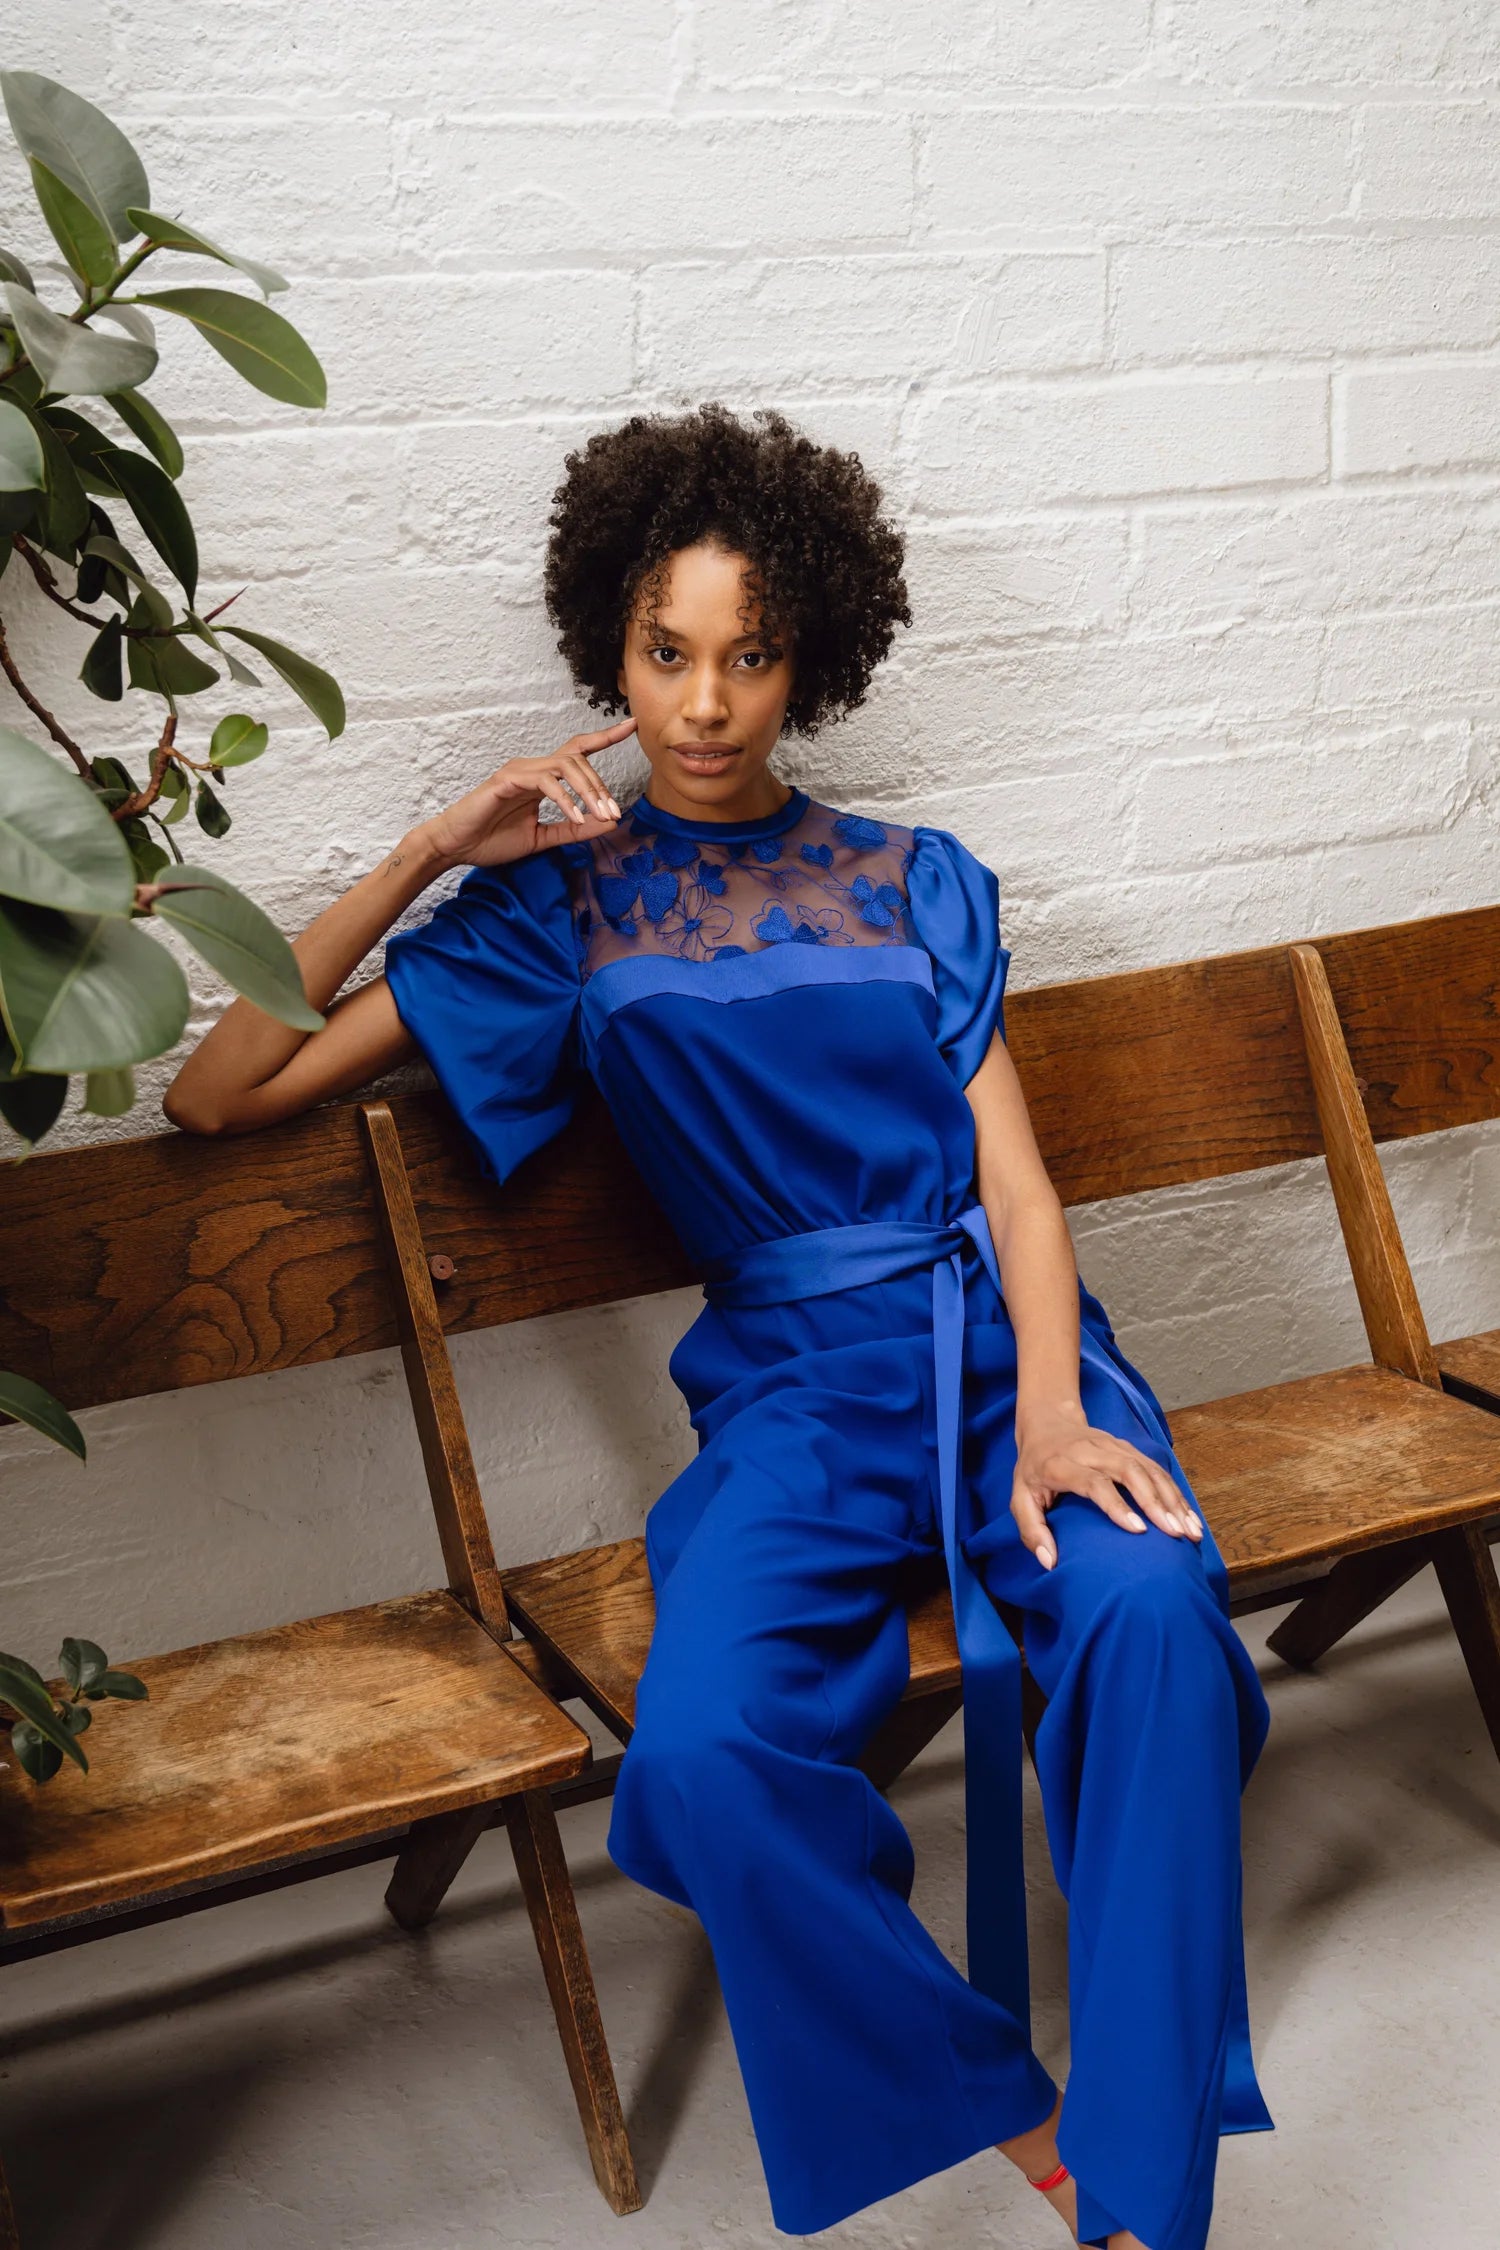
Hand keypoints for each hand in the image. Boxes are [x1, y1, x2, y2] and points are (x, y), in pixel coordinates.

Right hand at [417, 719, 635, 871]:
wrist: (456, 847)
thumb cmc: (492, 840)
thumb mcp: (543, 838)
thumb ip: (574, 829)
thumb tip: (609, 822)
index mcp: (542, 779)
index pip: (578, 752)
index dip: (606, 737)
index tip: (632, 726)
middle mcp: (533, 768)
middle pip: (579, 760)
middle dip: (601, 786)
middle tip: (614, 812)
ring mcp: (520, 771)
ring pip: (566, 766)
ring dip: (588, 790)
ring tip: (600, 815)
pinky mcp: (507, 779)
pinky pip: (545, 782)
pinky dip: (565, 800)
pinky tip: (576, 817)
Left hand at [1011, 1405, 1202, 1570]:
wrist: (1047, 1424)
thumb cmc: (1033, 1470)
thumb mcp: (1020, 1498)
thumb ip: (1032, 1531)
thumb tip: (1050, 1562)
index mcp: (1062, 1464)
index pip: (1095, 1482)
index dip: (1117, 1505)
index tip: (1139, 1530)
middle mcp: (1091, 1451)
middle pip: (1129, 1472)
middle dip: (1156, 1502)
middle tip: (1176, 1533)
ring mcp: (1113, 1446)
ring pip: (1148, 1469)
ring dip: (1172, 1499)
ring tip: (1190, 1530)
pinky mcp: (1129, 1447)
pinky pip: (1156, 1469)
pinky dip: (1175, 1492)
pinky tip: (1189, 1516)